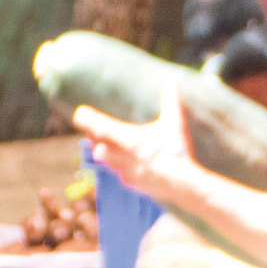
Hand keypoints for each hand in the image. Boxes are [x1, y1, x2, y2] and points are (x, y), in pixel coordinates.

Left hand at [74, 86, 200, 204]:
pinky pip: (120, 176)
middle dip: (94, 137)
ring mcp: (124, 171)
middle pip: (94, 144)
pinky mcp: (133, 184)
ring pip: (104, 161)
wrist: (184, 185)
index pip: (92, 124)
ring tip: (111, 148)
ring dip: (105, 154)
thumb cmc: (176, 152)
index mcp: (124, 136)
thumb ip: (171, 101)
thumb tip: (174, 82)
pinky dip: (122, 170)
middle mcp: (119, 154)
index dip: (84, 117)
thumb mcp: (175, 123)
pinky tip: (130, 167)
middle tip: (97, 131)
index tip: (82, 113)